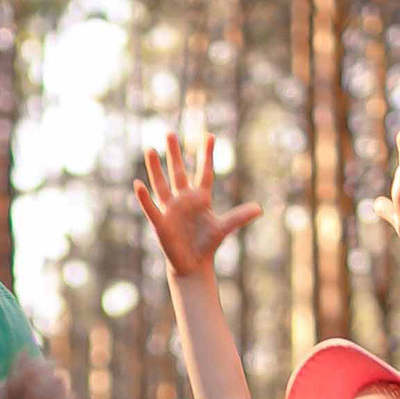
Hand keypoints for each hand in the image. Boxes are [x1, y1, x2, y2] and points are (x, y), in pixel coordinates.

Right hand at [134, 132, 260, 279]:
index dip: (206, 155)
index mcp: (200, 198)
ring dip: (155, 168)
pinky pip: (151, 207)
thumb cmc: (207, 244)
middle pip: (178, 172)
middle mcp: (183, 199)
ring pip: (162, 184)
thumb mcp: (224, 228)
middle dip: (174, 154)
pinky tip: (138, 184)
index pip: (204, 172)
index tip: (209, 135)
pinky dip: (145, 197)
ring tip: (149, 149)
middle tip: (169, 134)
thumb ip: (239, 217)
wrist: (193, 265)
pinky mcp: (161, 222)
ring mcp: (170, 209)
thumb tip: (260, 209)